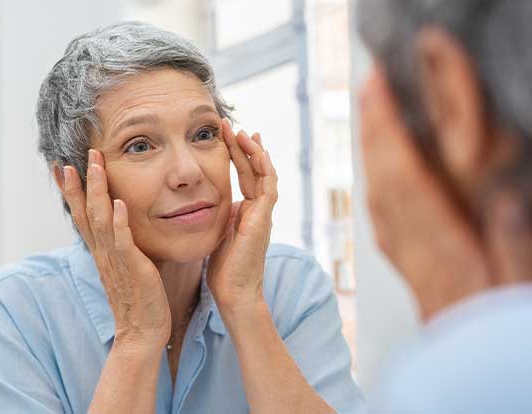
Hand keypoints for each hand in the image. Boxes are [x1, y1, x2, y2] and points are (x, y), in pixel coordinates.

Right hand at [61, 149, 170, 349]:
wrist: (142, 331)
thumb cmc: (139, 298)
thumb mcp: (127, 266)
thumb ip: (123, 245)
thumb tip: (125, 224)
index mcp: (101, 251)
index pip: (81, 215)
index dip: (71, 191)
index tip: (62, 167)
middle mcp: (103, 252)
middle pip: (84, 212)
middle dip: (78, 183)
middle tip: (72, 157)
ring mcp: (115, 260)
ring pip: (100, 220)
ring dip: (97, 191)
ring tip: (95, 165)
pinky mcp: (132, 268)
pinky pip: (123, 242)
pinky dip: (118, 222)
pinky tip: (117, 204)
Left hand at [207, 119, 277, 312]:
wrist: (235, 293)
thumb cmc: (224, 270)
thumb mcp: (217, 236)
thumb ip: (217, 218)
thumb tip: (205, 204)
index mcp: (246, 213)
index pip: (244, 177)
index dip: (236, 156)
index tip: (226, 137)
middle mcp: (258, 210)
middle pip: (254, 170)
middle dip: (242, 147)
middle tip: (230, 125)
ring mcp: (263, 213)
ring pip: (264, 173)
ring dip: (253, 151)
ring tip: (241, 131)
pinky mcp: (264, 218)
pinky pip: (268, 185)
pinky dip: (263, 165)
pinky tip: (254, 149)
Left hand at [358, 64, 524, 318]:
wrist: (464, 360)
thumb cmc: (490, 316)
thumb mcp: (512, 275)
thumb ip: (507, 237)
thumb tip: (501, 195)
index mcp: (438, 243)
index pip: (404, 176)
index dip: (389, 131)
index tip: (380, 93)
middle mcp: (411, 242)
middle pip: (384, 176)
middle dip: (375, 128)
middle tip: (371, 87)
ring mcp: (402, 249)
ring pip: (378, 189)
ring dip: (372, 148)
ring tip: (372, 112)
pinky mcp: (401, 254)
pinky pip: (381, 208)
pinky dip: (377, 176)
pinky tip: (379, 162)